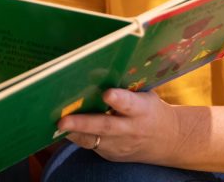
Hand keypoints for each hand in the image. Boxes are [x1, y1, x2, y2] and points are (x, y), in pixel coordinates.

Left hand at [57, 88, 177, 164]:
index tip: (106, 94)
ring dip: (73, 132)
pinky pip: (91, 145)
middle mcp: (130, 129)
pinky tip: (62, 129)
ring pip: (93, 140)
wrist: (168, 140)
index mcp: (142, 109)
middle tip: (62, 121)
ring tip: (55, 124)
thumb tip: (95, 70)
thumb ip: (126, 88)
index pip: (129, 104)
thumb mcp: (146, 95)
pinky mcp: (112, 155)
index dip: (118, 99)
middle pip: (105, 126)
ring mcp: (121, 145)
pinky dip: (77, 137)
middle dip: (82, 123)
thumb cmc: (150, 109)